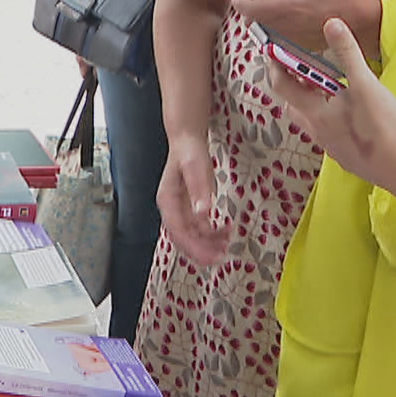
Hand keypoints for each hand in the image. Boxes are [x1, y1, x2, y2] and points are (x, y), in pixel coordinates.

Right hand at [154, 135, 229, 265]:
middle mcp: (171, 209)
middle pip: (183, 238)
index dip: (194, 247)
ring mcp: (179, 209)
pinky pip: (199, 228)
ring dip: (208, 243)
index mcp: (167, 201)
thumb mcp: (195, 167)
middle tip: (221, 257)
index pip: (178, 232)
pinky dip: (211, 233)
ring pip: (191, 235)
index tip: (211, 257)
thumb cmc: (189, 151)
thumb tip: (203, 213)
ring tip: (227, 244)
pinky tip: (226, 230)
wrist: (187, 139)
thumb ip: (199, 189)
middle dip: (201, 250)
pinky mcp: (189, 208)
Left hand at [229, 0, 381, 61]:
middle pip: (250, 19)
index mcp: (287, 5)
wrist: (364, 22)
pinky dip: (273, 25)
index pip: (246, 9)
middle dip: (247, 4)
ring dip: (259, 15)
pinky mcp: (299, 43)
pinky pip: (277, 36)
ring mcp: (292, 36)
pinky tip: (283, 12)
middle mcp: (286, 24)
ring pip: (263, 28)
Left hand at [268, 18, 395, 190]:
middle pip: (294, 105)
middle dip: (294, 86)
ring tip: (331, 89)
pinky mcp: (347, 156)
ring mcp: (332, 147)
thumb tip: (332, 24)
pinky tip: (352, 114)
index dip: (276, 66)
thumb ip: (347, 53)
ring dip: (315, 103)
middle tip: (304, 69)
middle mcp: (316, 131)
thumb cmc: (380, 126)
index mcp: (313, 112)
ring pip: (312, 121)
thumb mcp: (364, 83)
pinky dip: (332, 119)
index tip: (274, 52)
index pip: (281, 86)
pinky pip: (330, 133)